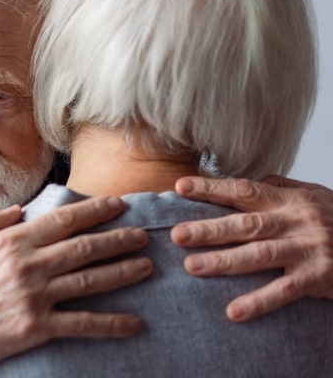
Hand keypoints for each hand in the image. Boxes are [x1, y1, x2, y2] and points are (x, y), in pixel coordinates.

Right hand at [0, 197, 151, 377]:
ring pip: (89, 280)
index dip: (93, 210)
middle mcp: (28, 265)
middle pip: (84, 247)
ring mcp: (34, 297)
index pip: (62, 220)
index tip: (117, 204)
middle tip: (143, 234)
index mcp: (10, 242)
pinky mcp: (37, 328)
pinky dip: (110, 324)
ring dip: (122, 272)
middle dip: (118, 238)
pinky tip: (133, 323)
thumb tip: (14, 210)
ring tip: (146, 266)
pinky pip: (81, 324)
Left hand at [172, 176, 332, 322]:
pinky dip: (259, 302)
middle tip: (175, 235)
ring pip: (260, 255)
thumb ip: (280, 189)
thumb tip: (247, 181)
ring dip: (224, 262)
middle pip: (246, 224)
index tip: (180, 187)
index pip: (245, 190)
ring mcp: (309, 249)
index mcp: (291, 200)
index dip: (212, 188)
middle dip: (208, 229)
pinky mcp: (319, 277)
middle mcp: (298, 221)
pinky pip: (285, 291)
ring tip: (192, 267)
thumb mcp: (314, 196)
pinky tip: (234, 311)